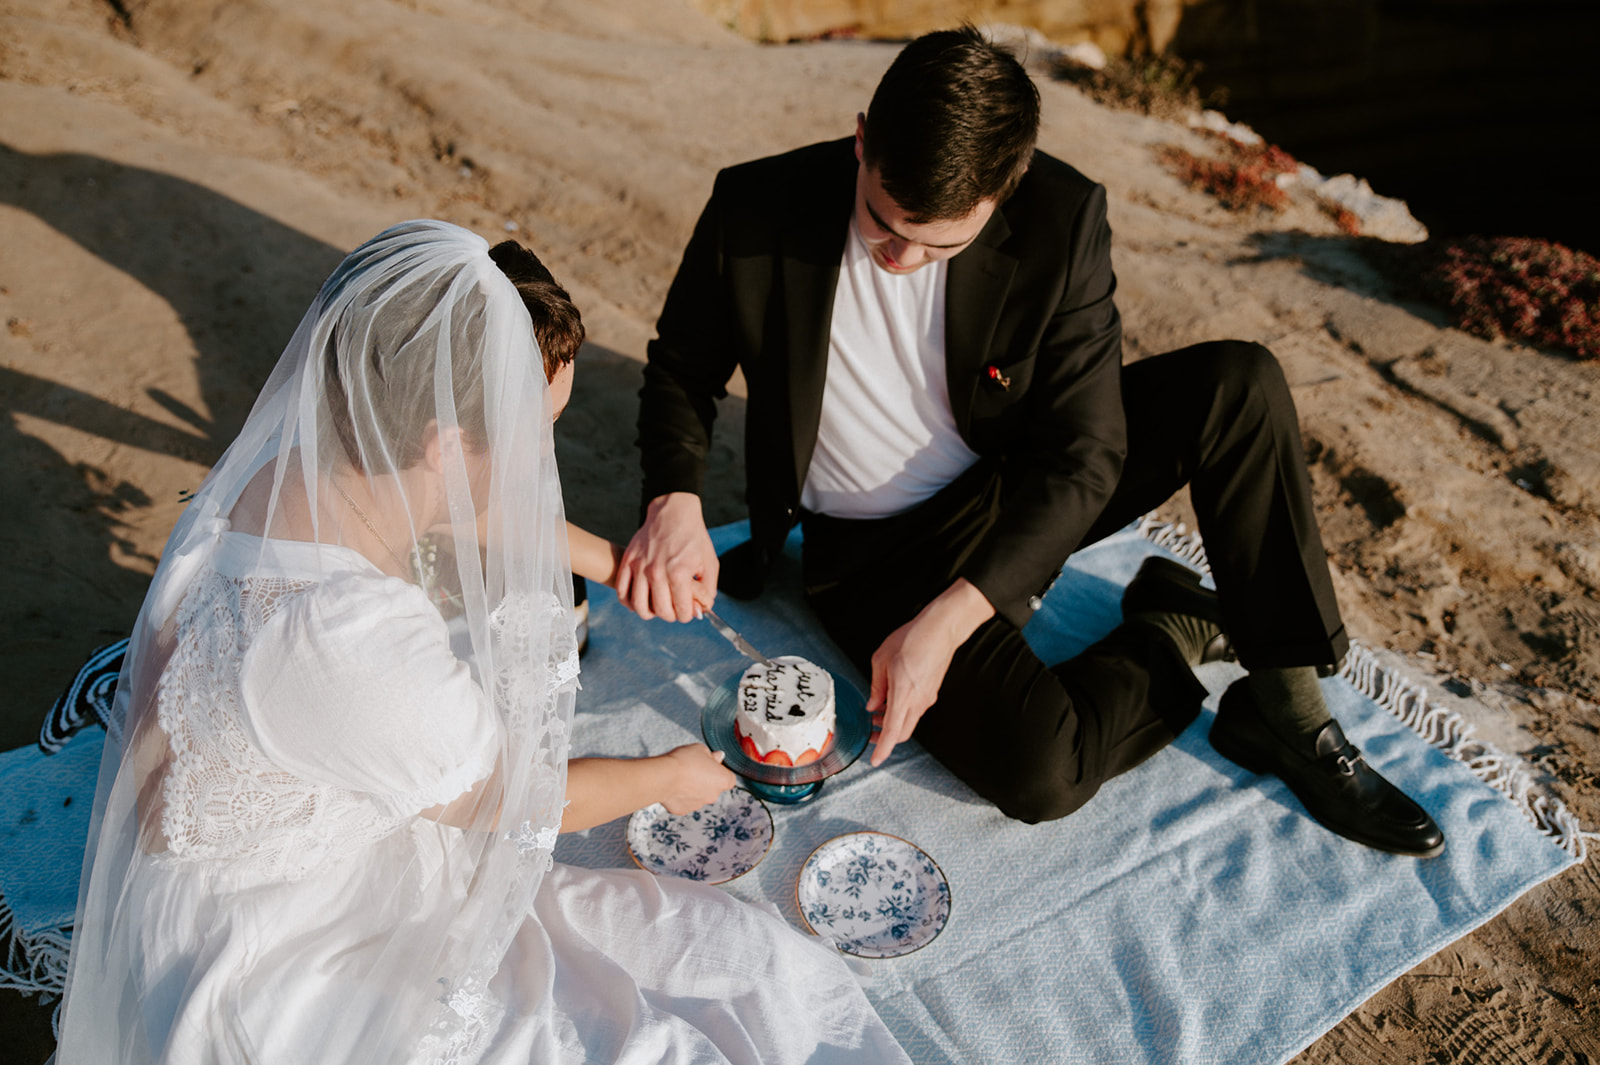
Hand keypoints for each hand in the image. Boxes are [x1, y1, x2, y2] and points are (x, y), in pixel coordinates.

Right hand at [615, 493, 717, 621]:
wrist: (673, 511)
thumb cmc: (693, 537)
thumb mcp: (709, 563)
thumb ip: (708, 590)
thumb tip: (702, 610)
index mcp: (679, 573)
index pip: (681, 610)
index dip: (687, 615)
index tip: (688, 611)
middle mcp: (657, 572)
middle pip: (661, 611)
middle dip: (671, 615)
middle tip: (675, 608)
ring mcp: (639, 567)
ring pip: (639, 606)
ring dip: (650, 612)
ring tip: (657, 606)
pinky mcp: (628, 561)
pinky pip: (622, 592)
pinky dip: (629, 602)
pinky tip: (639, 601)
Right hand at [657, 743, 735, 814]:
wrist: (664, 776)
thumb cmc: (684, 761)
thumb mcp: (701, 749)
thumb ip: (712, 755)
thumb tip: (718, 757)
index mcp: (723, 780)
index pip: (729, 778)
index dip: (720, 771)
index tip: (711, 765)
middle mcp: (714, 795)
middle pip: (713, 788)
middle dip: (706, 780)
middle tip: (694, 769)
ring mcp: (698, 805)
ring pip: (699, 795)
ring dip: (693, 788)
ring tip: (681, 776)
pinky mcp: (683, 810)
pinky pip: (685, 801)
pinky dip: (681, 795)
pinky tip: (674, 785)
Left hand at [866, 578, 994, 765]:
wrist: (941, 629)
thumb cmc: (912, 639)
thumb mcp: (881, 660)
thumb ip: (876, 687)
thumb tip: (873, 706)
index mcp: (903, 695)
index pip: (891, 732)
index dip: (882, 749)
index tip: (875, 760)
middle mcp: (918, 702)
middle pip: (901, 732)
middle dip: (884, 738)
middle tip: (869, 732)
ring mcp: (927, 698)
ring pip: (908, 722)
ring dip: (892, 724)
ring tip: (876, 713)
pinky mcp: (931, 692)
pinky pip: (915, 710)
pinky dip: (901, 712)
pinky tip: (891, 700)